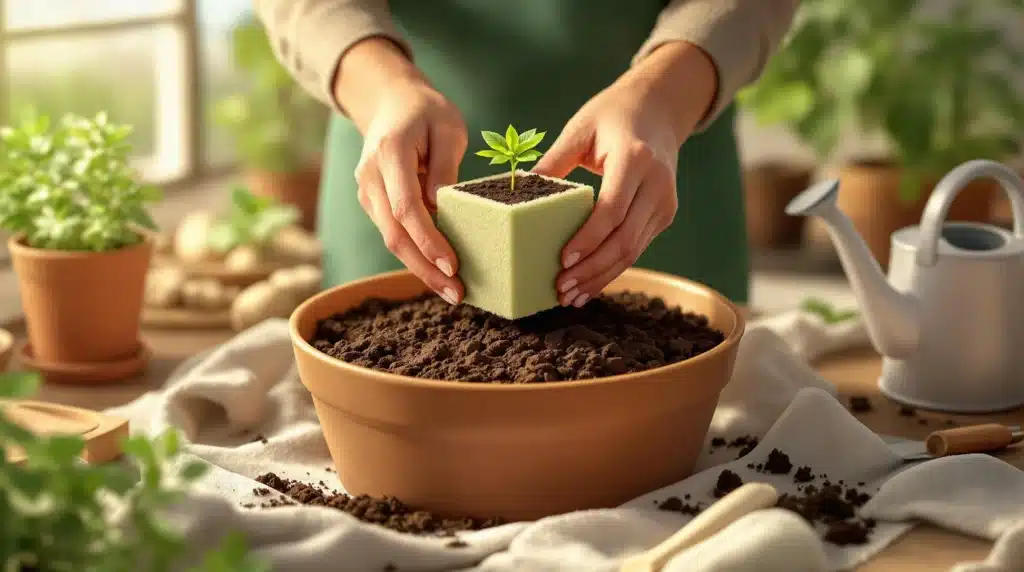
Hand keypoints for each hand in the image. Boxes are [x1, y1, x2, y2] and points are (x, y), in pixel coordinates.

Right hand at [336, 39, 467, 304]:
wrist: (390, 101)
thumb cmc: (426, 112)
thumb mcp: (448, 129)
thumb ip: (445, 168)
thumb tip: (444, 212)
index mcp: (390, 153)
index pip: (407, 207)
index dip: (428, 240)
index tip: (453, 265)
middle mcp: (370, 176)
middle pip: (394, 234)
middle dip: (425, 268)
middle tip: (456, 293)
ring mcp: (367, 191)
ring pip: (390, 239)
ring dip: (420, 268)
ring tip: (451, 290)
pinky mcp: (372, 202)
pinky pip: (392, 233)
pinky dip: (414, 254)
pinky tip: (437, 271)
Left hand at [533, 42, 716, 306]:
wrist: (659, 107)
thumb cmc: (612, 115)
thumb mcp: (580, 129)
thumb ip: (552, 162)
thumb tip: (516, 193)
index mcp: (635, 159)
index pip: (612, 210)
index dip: (588, 239)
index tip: (562, 260)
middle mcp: (657, 184)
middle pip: (624, 239)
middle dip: (591, 269)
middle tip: (561, 288)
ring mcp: (665, 202)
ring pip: (633, 250)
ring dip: (601, 277)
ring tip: (571, 295)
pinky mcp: (665, 214)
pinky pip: (637, 248)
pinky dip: (612, 268)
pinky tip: (590, 284)